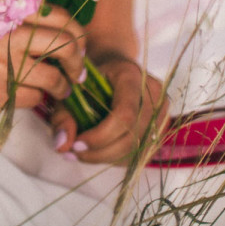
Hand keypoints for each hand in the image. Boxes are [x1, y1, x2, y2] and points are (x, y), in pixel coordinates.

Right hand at [0, 6, 85, 117]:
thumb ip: (17, 24)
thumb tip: (59, 34)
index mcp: (6, 12)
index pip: (57, 16)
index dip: (76, 34)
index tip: (78, 46)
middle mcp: (6, 33)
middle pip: (64, 45)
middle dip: (77, 62)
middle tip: (77, 72)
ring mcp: (1, 63)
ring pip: (53, 76)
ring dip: (64, 87)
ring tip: (61, 89)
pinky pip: (33, 97)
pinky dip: (39, 100)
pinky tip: (32, 97)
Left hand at [50, 52, 168, 163]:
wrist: (114, 68)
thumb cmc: (91, 77)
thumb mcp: (71, 88)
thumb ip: (63, 115)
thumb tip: (62, 146)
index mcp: (132, 76)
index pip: (124, 115)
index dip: (101, 136)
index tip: (76, 145)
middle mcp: (154, 94)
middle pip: (132, 137)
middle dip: (100, 152)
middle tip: (73, 153)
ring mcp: (162, 112)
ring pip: (137, 150)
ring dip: (106, 158)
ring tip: (81, 152)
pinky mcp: (161, 129)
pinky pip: (141, 154)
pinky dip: (117, 158)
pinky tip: (98, 151)